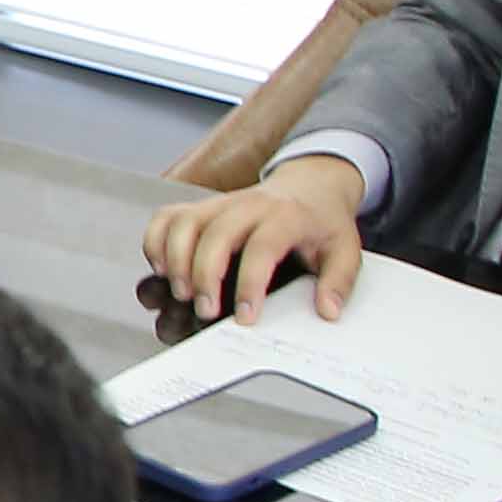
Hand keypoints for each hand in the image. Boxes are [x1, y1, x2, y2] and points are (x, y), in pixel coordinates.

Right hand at [139, 156, 368, 322]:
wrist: (310, 186)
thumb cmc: (322, 222)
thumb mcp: (345, 250)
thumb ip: (338, 282)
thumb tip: (327, 310)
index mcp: (286, 216)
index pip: (262, 247)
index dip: (249, 284)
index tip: (245, 316)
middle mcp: (249, 204)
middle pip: (215, 234)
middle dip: (204, 276)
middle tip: (205, 309)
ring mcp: (220, 203)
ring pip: (184, 223)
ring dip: (175, 261)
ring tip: (182, 293)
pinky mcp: (201, 206)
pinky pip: (167, 217)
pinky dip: (156, 242)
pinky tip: (163, 269)